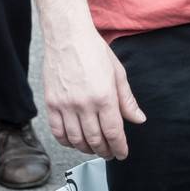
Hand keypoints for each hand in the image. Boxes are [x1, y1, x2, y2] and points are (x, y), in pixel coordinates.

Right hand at [43, 23, 146, 159]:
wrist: (67, 36)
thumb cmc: (94, 51)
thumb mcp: (118, 73)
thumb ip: (127, 100)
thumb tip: (138, 119)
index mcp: (104, 96)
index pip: (114, 132)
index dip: (119, 147)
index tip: (122, 153)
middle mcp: (84, 104)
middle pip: (95, 139)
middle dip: (104, 151)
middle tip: (110, 153)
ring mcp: (65, 105)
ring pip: (76, 139)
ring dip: (86, 149)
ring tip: (94, 148)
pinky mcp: (51, 104)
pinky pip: (57, 131)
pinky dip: (67, 141)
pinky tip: (74, 141)